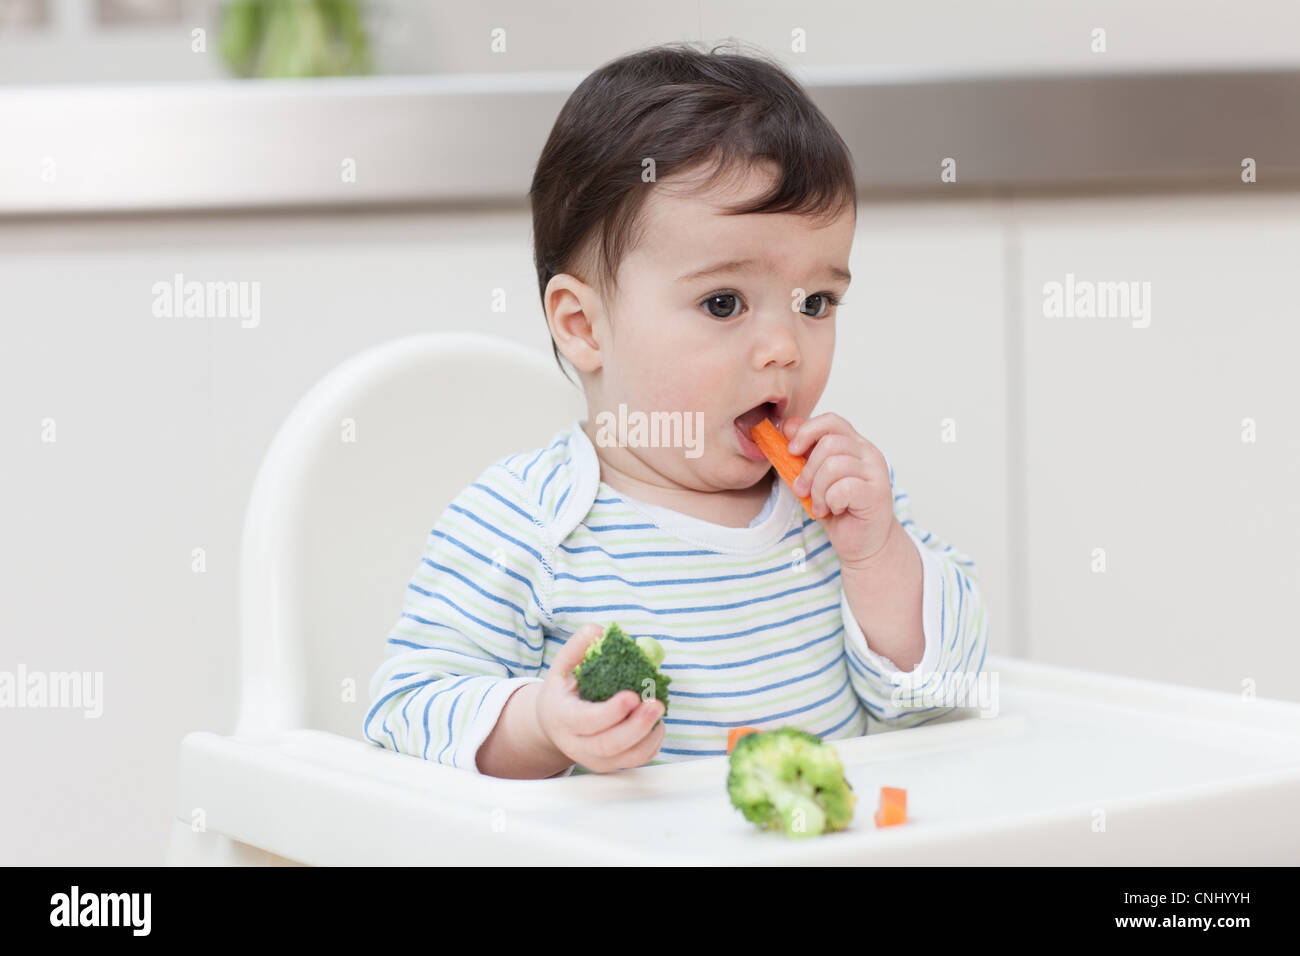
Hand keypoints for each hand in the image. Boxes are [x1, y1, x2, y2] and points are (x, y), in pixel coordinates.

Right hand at [534, 623, 666, 772]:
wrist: (553, 723)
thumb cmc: (563, 691)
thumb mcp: (563, 665)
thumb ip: (579, 646)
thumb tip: (602, 631)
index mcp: (562, 717)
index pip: (586, 721)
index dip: (611, 712)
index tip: (632, 696)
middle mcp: (576, 744)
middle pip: (608, 746)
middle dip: (636, 726)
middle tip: (657, 704)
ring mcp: (593, 759)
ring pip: (625, 758)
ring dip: (648, 736)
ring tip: (658, 710)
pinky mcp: (610, 765)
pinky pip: (636, 761)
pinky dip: (652, 743)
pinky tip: (655, 722)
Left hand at [782, 413, 896, 568]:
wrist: (864, 543)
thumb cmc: (840, 510)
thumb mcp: (814, 478)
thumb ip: (804, 453)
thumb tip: (788, 426)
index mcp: (854, 445)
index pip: (831, 421)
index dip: (807, 431)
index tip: (791, 451)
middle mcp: (869, 453)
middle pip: (828, 443)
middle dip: (807, 470)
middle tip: (802, 491)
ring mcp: (876, 472)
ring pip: (834, 466)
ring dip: (818, 490)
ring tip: (820, 505)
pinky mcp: (877, 493)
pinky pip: (843, 488)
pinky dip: (831, 501)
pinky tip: (834, 509)